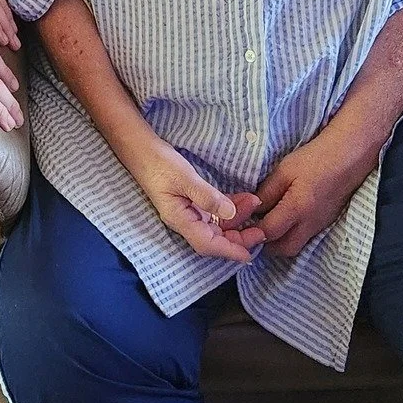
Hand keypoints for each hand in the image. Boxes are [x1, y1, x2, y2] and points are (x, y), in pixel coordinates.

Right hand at [131, 137, 263, 264]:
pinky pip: (214, 212)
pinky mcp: (191, 202)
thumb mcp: (184, 177)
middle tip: (262, 230)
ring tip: (255, 205)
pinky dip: (230, 208)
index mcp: (180, 219)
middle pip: (215, 238)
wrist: (141, 149)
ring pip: (217, 225)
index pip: (207, 244)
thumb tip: (231, 214)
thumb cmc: (159, 163)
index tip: (250, 254)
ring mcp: (188, 212)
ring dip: (237, 219)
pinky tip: (243, 200)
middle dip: (239, 237)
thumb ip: (207, 196)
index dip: (229, 251)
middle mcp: (185, 220)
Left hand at [254, 132, 371, 258]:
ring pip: (294, 247)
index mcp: (297, 209)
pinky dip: (290, 236)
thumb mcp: (284, 170)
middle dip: (264, 244)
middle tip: (252, 228)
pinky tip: (283, 221)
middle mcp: (309, 224)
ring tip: (265, 225)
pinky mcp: (325, 223)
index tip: (239, 223)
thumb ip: (266, 192)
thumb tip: (251, 209)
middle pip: (283, 249)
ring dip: (278, 242)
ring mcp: (319, 226)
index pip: (267, 232)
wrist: (349, 156)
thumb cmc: (315, 159)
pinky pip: (304, 239)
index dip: (250, 231)